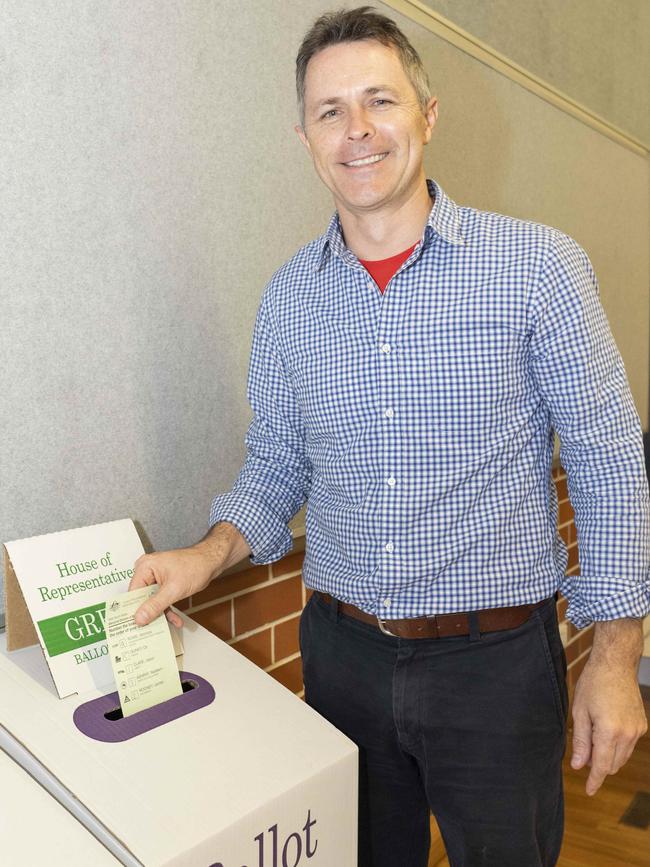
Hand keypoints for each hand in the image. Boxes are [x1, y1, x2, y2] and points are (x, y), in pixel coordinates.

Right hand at [129, 546, 216, 627]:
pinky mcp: (164, 584)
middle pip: (141, 598)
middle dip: (149, 614)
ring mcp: (156, 577)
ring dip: (161, 614)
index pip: (133, 592)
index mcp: (145, 567)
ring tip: (169, 625)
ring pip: (152, 601)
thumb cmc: (195, 567)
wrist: (211, 562)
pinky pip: (160, 600)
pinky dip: (167, 609)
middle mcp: (147, 571)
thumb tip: (139, 618)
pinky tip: (175, 620)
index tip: (134, 626)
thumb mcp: (173, 589)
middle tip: (149, 630)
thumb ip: (155, 605)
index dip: (133, 610)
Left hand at [570, 655, 647, 795]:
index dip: (594, 780)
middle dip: (598, 765)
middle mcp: (628, 734)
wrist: (616, 664)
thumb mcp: (579, 711)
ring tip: (593, 736)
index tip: (589, 790)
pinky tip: (606, 728)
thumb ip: (579, 741)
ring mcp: (638, 730)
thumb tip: (578, 765)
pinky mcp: (642, 725)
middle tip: (582, 751)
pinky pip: (629, 745)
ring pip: (622, 757)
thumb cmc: (593, 684)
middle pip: (612, 764)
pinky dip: (617, 745)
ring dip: (608, 755)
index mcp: (609, 731)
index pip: (602, 766)